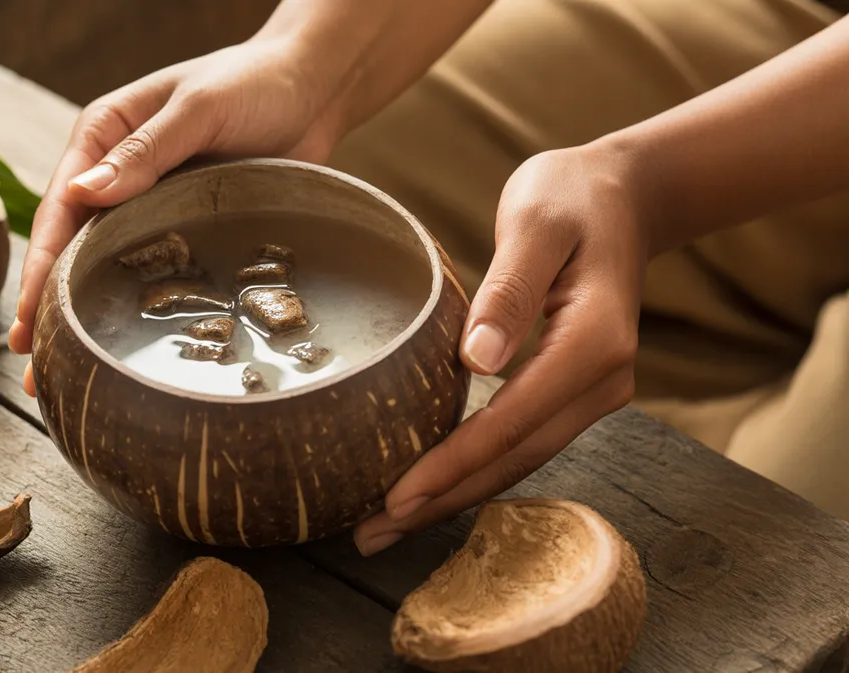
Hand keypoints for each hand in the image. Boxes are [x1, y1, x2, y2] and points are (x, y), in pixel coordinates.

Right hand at [8, 39, 346, 394]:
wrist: (313, 87)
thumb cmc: (254, 82)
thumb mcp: (199, 109)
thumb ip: (145, 151)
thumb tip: (83, 194)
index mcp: (103, 133)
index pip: (60, 206)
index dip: (41, 265)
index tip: (29, 314)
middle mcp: (116, 171)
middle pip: (71, 242)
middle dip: (49, 300)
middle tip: (32, 359)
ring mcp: (150, 200)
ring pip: (105, 260)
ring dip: (84, 308)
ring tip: (61, 366)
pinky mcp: (184, 222)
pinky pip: (153, 265)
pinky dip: (132, 301)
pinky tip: (122, 338)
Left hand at [353, 143, 648, 555]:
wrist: (621, 197)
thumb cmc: (570, 197)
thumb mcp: (535, 223)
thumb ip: (510, 290)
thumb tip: (477, 360)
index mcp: (594, 342)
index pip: (512, 421)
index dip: (453, 463)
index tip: (396, 497)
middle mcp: (603, 380)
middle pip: (515, 458)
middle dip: (442, 500)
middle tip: (370, 533)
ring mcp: (593, 391)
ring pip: (519, 460)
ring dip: (454, 496)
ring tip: (386, 525)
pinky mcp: (574, 391)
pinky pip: (521, 441)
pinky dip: (475, 469)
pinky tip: (432, 486)